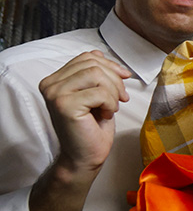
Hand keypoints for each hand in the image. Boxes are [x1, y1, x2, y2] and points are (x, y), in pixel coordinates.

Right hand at [38, 50, 130, 176]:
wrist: (85, 156)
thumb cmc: (93, 127)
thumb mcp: (96, 94)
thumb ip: (94, 73)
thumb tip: (99, 53)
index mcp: (55, 79)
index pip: (87, 57)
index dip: (110, 66)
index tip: (124, 80)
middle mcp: (50, 84)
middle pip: (93, 64)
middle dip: (115, 81)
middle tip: (120, 99)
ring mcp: (55, 94)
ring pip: (97, 75)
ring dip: (113, 92)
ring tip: (110, 108)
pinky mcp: (65, 105)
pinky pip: (100, 93)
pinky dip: (110, 103)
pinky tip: (105, 115)